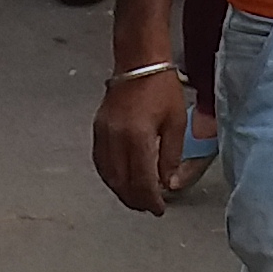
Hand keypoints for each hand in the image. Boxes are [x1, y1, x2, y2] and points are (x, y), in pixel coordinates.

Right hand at [92, 63, 188, 215]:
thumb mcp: (175, 123)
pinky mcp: (97, 129)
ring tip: (136, 199)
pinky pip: (100, 162)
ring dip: (121, 191)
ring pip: (108, 175)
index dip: (150, 200)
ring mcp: (103, 134)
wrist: (139, 62)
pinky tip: (120, 181)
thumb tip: (167, 183)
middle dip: (135, 200)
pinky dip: (110, 177)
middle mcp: (116, 138)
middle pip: (122, 182)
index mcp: (138, 137)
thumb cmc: (161, 88)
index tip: (159, 209)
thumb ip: (170, 157)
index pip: (142, 181)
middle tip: (148, 208)